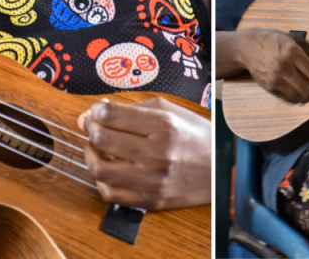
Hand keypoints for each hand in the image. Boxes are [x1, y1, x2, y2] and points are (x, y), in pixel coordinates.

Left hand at [78, 97, 210, 209]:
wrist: (219, 168)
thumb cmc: (195, 136)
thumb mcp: (171, 111)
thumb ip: (134, 108)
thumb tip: (96, 111)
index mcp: (164, 125)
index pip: (112, 115)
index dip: (97, 110)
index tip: (96, 110)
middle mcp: (157, 153)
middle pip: (103, 139)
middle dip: (90, 128)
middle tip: (91, 125)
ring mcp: (152, 180)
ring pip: (100, 168)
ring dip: (89, 154)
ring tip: (94, 147)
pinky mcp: (149, 200)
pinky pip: (109, 193)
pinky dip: (100, 180)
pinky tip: (106, 169)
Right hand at [230, 27, 308, 103]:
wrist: (247, 47)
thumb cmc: (272, 40)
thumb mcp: (294, 39)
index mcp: (292, 53)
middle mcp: (283, 68)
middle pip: (308, 90)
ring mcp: (275, 80)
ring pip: (299, 98)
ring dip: (308, 98)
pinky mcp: (269, 88)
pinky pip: (288, 99)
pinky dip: (297, 98)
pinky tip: (299, 92)